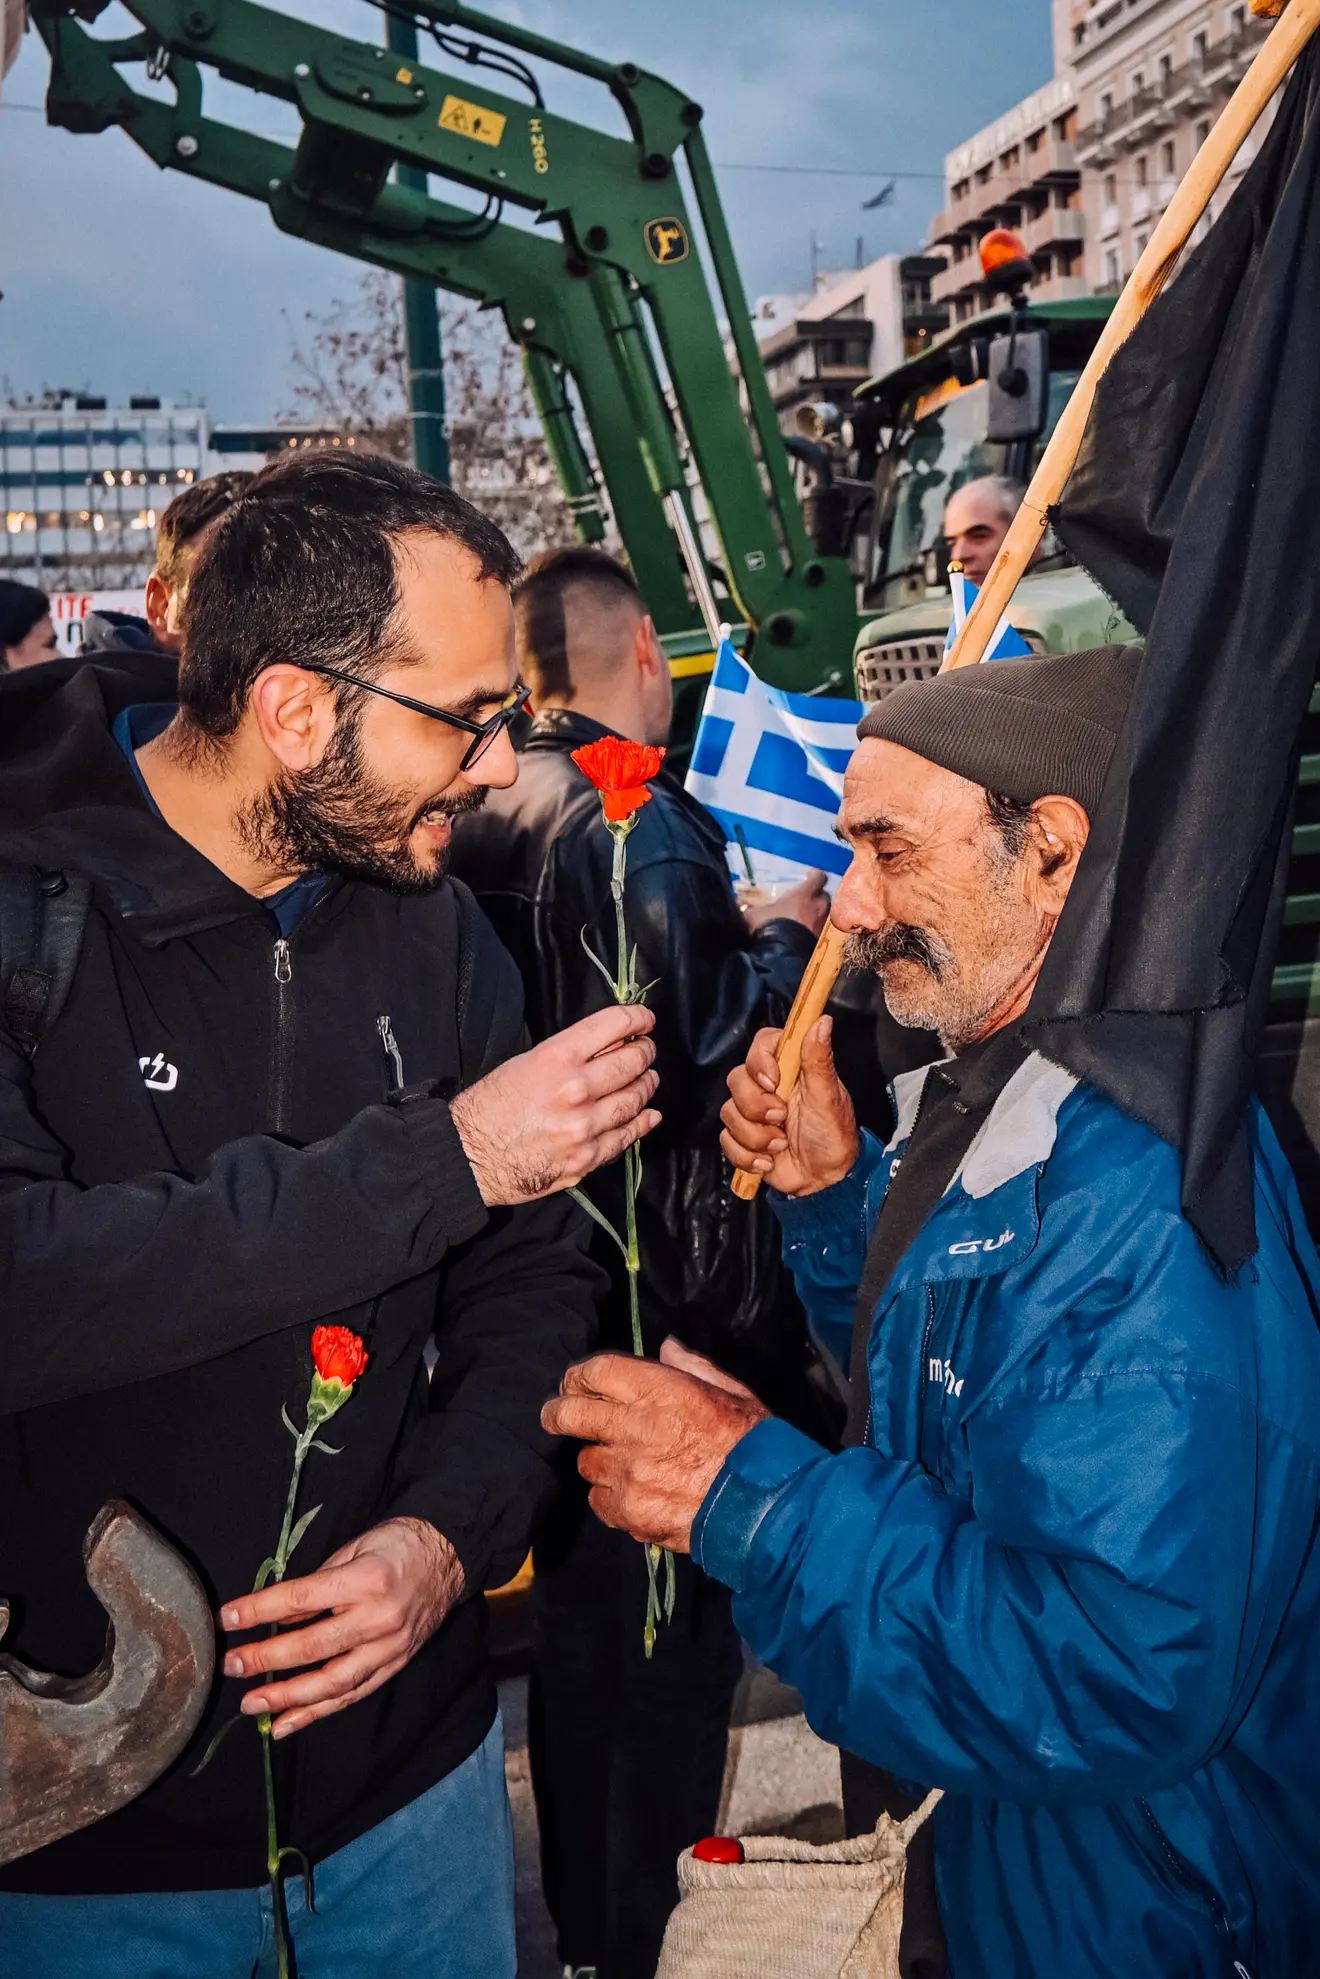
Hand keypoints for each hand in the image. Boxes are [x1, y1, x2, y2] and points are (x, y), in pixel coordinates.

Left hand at [219, 1516, 463, 1738]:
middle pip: (312, 1646)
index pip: (300, 1600)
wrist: (450, 1554)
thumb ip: (317, 1582)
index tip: (228, 1619)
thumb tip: (278, 1615)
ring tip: (252, 1704)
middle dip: (266, 1658)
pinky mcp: (396, 1663)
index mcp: (364, 1580)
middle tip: (232, 1665)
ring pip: (333, 1682)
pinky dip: (318, 1712)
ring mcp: (389, 1647)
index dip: (260, 1610)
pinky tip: (288, 1722)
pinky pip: (354, 1694)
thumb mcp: (354, 1548)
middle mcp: (378, 1618)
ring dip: (288, 1697)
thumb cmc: (397, 1544)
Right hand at [451, 1004, 660, 1205]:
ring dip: (646, 1085)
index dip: (637, 1018)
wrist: (469, 1157)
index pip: (613, 1026)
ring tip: (647, 1080)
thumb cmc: (488, 1107)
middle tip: (646, 1051)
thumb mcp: (523, 1063)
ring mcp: (585, 1126)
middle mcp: (576, 1090)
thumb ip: (568, 1054)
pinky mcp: (587, 1157)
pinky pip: (626, 1136)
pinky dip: (642, 1122)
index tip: (645, 1020)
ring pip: (635, 1099)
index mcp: (557, 1059)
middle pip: (632, 1062)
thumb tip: (608, 1045)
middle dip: (645, 1052)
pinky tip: (649, 1115)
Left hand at [540, 1338, 769, 1551]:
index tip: (573, 1382)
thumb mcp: (730, 1390)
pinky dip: (609, 1496)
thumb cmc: (752, 1442)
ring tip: (620, 1463)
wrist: (764, 1507)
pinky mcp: (629, 1511)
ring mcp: (628, 1473)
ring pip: (586, 1462)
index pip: (596, 1372)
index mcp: (660, 1391)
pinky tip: (631, 1493)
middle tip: (556, 1416)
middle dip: (558, 1413)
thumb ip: (691, 1366)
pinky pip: (599, 1500)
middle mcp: (635, 1428)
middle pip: (571, 1414)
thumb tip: (666, 1347)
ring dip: (597, 1459)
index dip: (579, 1375)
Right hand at [721, 1014, 858, 1195]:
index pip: (762, 1045)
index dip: (759, 1061)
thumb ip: (819, 1059)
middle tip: (782, 1119)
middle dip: (756, 1107)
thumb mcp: (829, 1096)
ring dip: (755, 1136)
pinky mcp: (743, 1138)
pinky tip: (769, 1160)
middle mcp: (768, 1087)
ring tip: (780, 1144)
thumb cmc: (834, 1135)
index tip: (773, 1082)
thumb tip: (822, 1021)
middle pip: (736, 1080)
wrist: (826, 1180)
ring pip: (729, 1113)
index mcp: (790, 1069)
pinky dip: (747, 1155)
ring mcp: (753, 1113)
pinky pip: (726, 1140)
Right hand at [741, 867, 829, 935]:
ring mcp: (822, 926)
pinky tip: (804, 935)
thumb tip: (740, 904)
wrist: (781, 957)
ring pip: (825, 914)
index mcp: (804, 895)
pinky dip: (815, 930)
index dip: (814, 875)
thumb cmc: (769, 927)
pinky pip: (821, 931)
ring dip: (817, 914)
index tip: (808, 875)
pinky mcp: (821, 942)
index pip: (819, 877)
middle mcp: (818, 908)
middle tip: (805, 900)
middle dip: (817, 897)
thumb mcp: (753, 915)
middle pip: (824, 896)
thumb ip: (751, 908)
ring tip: (805, 918)